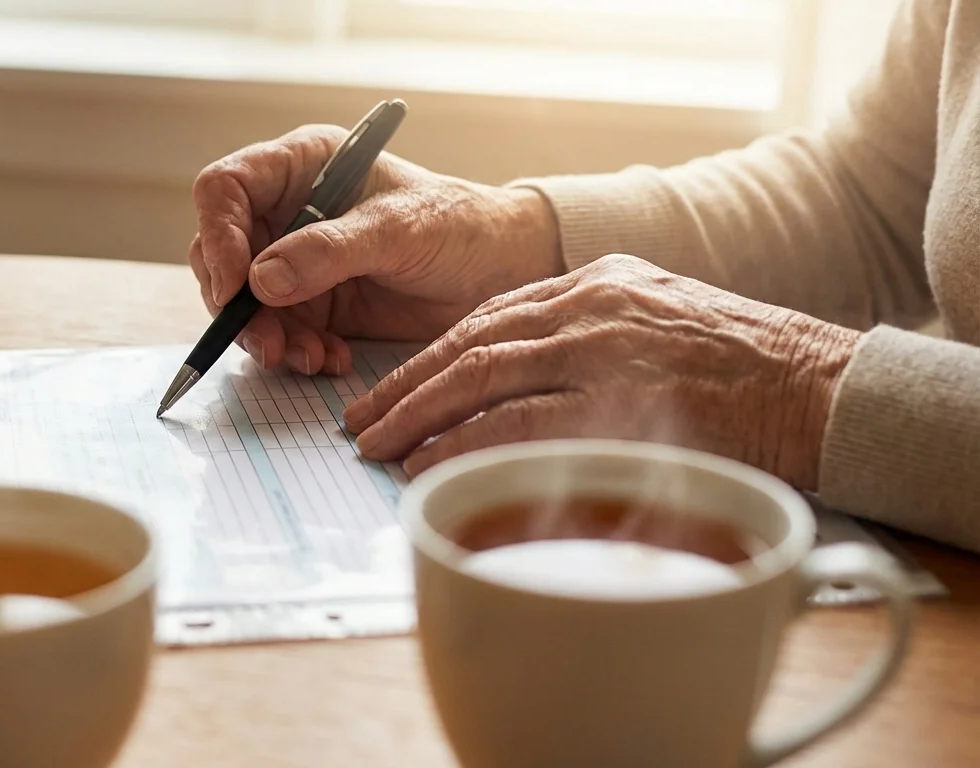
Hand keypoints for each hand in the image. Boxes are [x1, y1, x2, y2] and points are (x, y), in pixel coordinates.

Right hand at [190, 124, 559, 374]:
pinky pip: (278, 332)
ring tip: (308, 358)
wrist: (501, 271)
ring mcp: (295, 260)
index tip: (237, 285)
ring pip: (244, 302)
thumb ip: (329, 251)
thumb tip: (260, 281)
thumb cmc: (458, 225)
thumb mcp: (397, 230)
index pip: (224, 190)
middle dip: (237, 304)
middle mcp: (286, 211)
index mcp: (300, 166)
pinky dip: (295, 352)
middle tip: (266, 342)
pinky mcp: (312, 305)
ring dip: (267, 337)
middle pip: (221, 253)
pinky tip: (330, 360)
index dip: (217, 236)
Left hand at [343, 254, 862, 490]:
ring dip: (416, 416)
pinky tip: (429, 465)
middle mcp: (592, 305)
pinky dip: (464, 444)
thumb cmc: (745, 369)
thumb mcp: (658, 324)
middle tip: (359, 423)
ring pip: (480, 376)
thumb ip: (591, 343)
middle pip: (468, 343)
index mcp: (598, 281)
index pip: (488, 316)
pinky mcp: (621, 399)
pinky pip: (518, 423)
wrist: (822, 387)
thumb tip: (519, 393)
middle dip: (403, 388)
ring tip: (376, 448)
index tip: (390, 388)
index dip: (427, 358)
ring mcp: (604, 349)